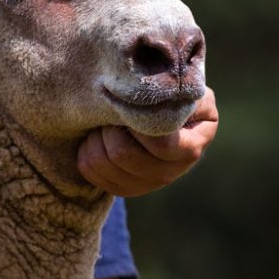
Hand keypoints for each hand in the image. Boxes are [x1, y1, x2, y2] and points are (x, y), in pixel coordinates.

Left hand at [78, 86, 219, 197]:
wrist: (162, 116)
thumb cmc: (174, 98)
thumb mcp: (184, 89)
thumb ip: (177, 93)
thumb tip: (161, 97)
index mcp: (192, 148)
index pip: (161, 144)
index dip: (138, 122)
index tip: (132, 103)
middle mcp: (171, 172)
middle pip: (123, 154)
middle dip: (110, 127)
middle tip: (112, 110)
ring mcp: (146, 185)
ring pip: (103, 163)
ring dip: (96, 137)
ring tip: (105, 123)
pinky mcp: (122, 188)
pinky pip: (90, 171)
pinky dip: (86, 150)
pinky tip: (97, 138)